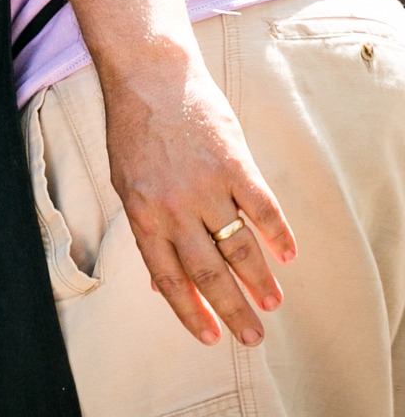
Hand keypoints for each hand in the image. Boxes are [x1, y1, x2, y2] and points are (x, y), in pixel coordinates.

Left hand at [101, 52, 295, 346]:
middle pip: (208, 272)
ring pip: (240, 247)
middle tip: (253, 337)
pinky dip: (279, 235)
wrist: (150, 79)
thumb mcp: (127, 183)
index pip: (169, 277)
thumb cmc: (134, 133)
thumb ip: (148, 228)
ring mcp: (206, 186)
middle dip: (233, 310)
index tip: (211, 337)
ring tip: (273, 303)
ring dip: (260, 280)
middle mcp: (174, 207)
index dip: (191, 312)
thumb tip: (161, 280)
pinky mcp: (235, 164)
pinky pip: (263, 209)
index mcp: (143, 215)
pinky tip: (289, 255)